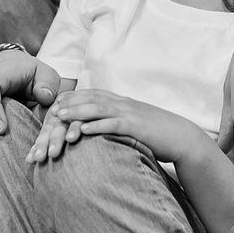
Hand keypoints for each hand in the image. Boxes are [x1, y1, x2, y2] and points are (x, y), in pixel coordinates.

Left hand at [34, 89, 204, 164]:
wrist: (181, 138)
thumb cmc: (156, 134)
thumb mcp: (133, 124)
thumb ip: (117, 121)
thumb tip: (99, 127)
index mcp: (122, 102)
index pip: (93, 95)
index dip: (73, 97)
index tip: (56, 102)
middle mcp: (123, 104)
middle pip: (92, 99)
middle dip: (70, 103)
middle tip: (52, 109)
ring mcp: (130, 114)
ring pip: (99, 108)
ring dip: (78, 111)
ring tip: (61, 116)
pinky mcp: (136, 126)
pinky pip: (112, 124)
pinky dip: (96, 125)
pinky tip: (82, 130)